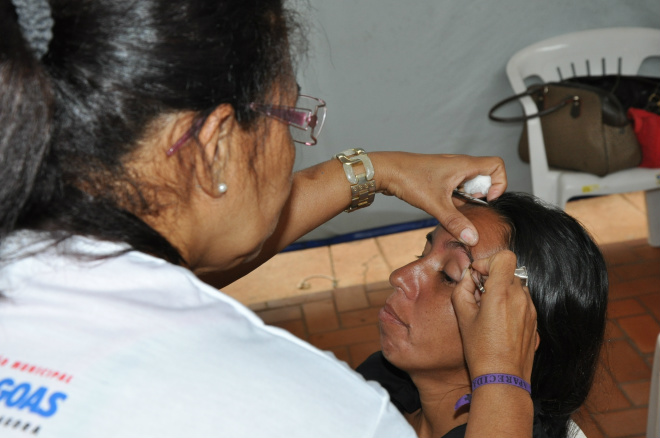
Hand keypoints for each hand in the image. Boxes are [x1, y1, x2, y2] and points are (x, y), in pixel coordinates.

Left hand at [372, 152, 506, 245]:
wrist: (386, 170)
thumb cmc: (409, 178)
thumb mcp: (435, 204)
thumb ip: (455, 222)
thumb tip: (472, 237)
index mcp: (464, 165)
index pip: (497, 166)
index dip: (499, 183)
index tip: (487, 200)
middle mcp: (459, 165)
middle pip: (485, 177)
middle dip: (482, 195)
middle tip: (468, 207)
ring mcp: (449, 170)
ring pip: (470, 184)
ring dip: (467, 198)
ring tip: (453, 208)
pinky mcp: (440, 177)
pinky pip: (457, 187)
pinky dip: (455, 198)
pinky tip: (443, 207)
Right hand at [451, 250, 537, 380]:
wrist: (503, 378)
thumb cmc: (480, 349)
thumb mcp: (463, 317)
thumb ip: (463, 289)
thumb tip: (469, 277)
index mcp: (502, 293)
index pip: (504, 257)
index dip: (488, 261)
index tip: (478, 276)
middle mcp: (520, 298)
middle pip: (508, 271)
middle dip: (491, 277)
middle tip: (478, 295)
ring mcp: (530, 309)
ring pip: (515, 285)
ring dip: (501, 290)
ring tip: (488, 310)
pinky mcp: (534, 320)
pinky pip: (521, 301)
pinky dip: (509, 303)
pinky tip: (498, 322)